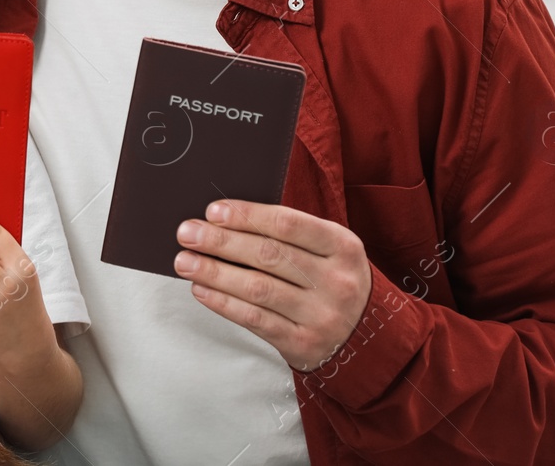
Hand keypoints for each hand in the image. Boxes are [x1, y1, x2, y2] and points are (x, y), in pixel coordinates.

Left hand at [173, 199, 371, 371]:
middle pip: (268, 255)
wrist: (368, 337)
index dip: (247, 216)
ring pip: (257, 288)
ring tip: (185, 261)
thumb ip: (290, 234)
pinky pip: (255, 319)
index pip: (288, 224)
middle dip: (221, 242)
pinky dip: (223, 303)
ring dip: (214, 273)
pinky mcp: (303, 343)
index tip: (213, 211)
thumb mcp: (330, 250)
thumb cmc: (335, 281)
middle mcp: (335, 280)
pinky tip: (202, 290)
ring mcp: (321, 315)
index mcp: (343, 246)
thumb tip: (227, 220)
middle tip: (188, 233)